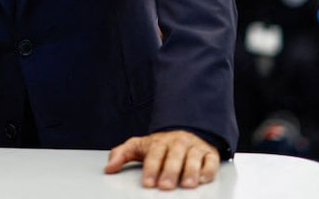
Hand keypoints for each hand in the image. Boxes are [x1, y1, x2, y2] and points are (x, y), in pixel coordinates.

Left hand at [104, 130, 219, 189]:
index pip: (153, 155)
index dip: (150, 169)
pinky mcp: (209, 153)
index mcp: (159, 142)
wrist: (184, 132)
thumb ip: (121, 155)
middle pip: (173, 157)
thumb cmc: (160, 145)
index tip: (148, 183)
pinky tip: (202, 179)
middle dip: (169, 171)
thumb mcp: (138, 147)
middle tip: (165, 186)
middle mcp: (177, 143)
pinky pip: (210, 161)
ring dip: (190, 172)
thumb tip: (108, 168)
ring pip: (192, 158)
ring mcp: (194, 148)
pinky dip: (207, 170)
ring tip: (186, 185)